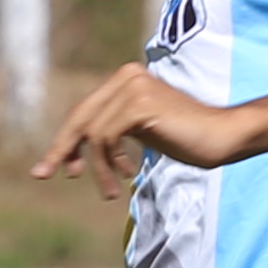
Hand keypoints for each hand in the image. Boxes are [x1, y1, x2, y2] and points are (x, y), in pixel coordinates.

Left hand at [37, 62, 233, 194]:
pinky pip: (105, 137)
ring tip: (109, 191)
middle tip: (45, 175)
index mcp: (126, 79)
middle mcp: (126, 76)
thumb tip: (74, 151)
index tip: (49, 169)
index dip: (65, 141)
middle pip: (80, 117)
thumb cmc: (187, 138)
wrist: (222, 136)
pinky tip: (126, 175)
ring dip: (96, 168)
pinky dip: (109, 162)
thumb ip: (114, 130)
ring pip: (92, 132)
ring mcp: (133, 87)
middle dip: (60, 149)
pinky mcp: (140, 103)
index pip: (84, 111)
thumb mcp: (143, 131)